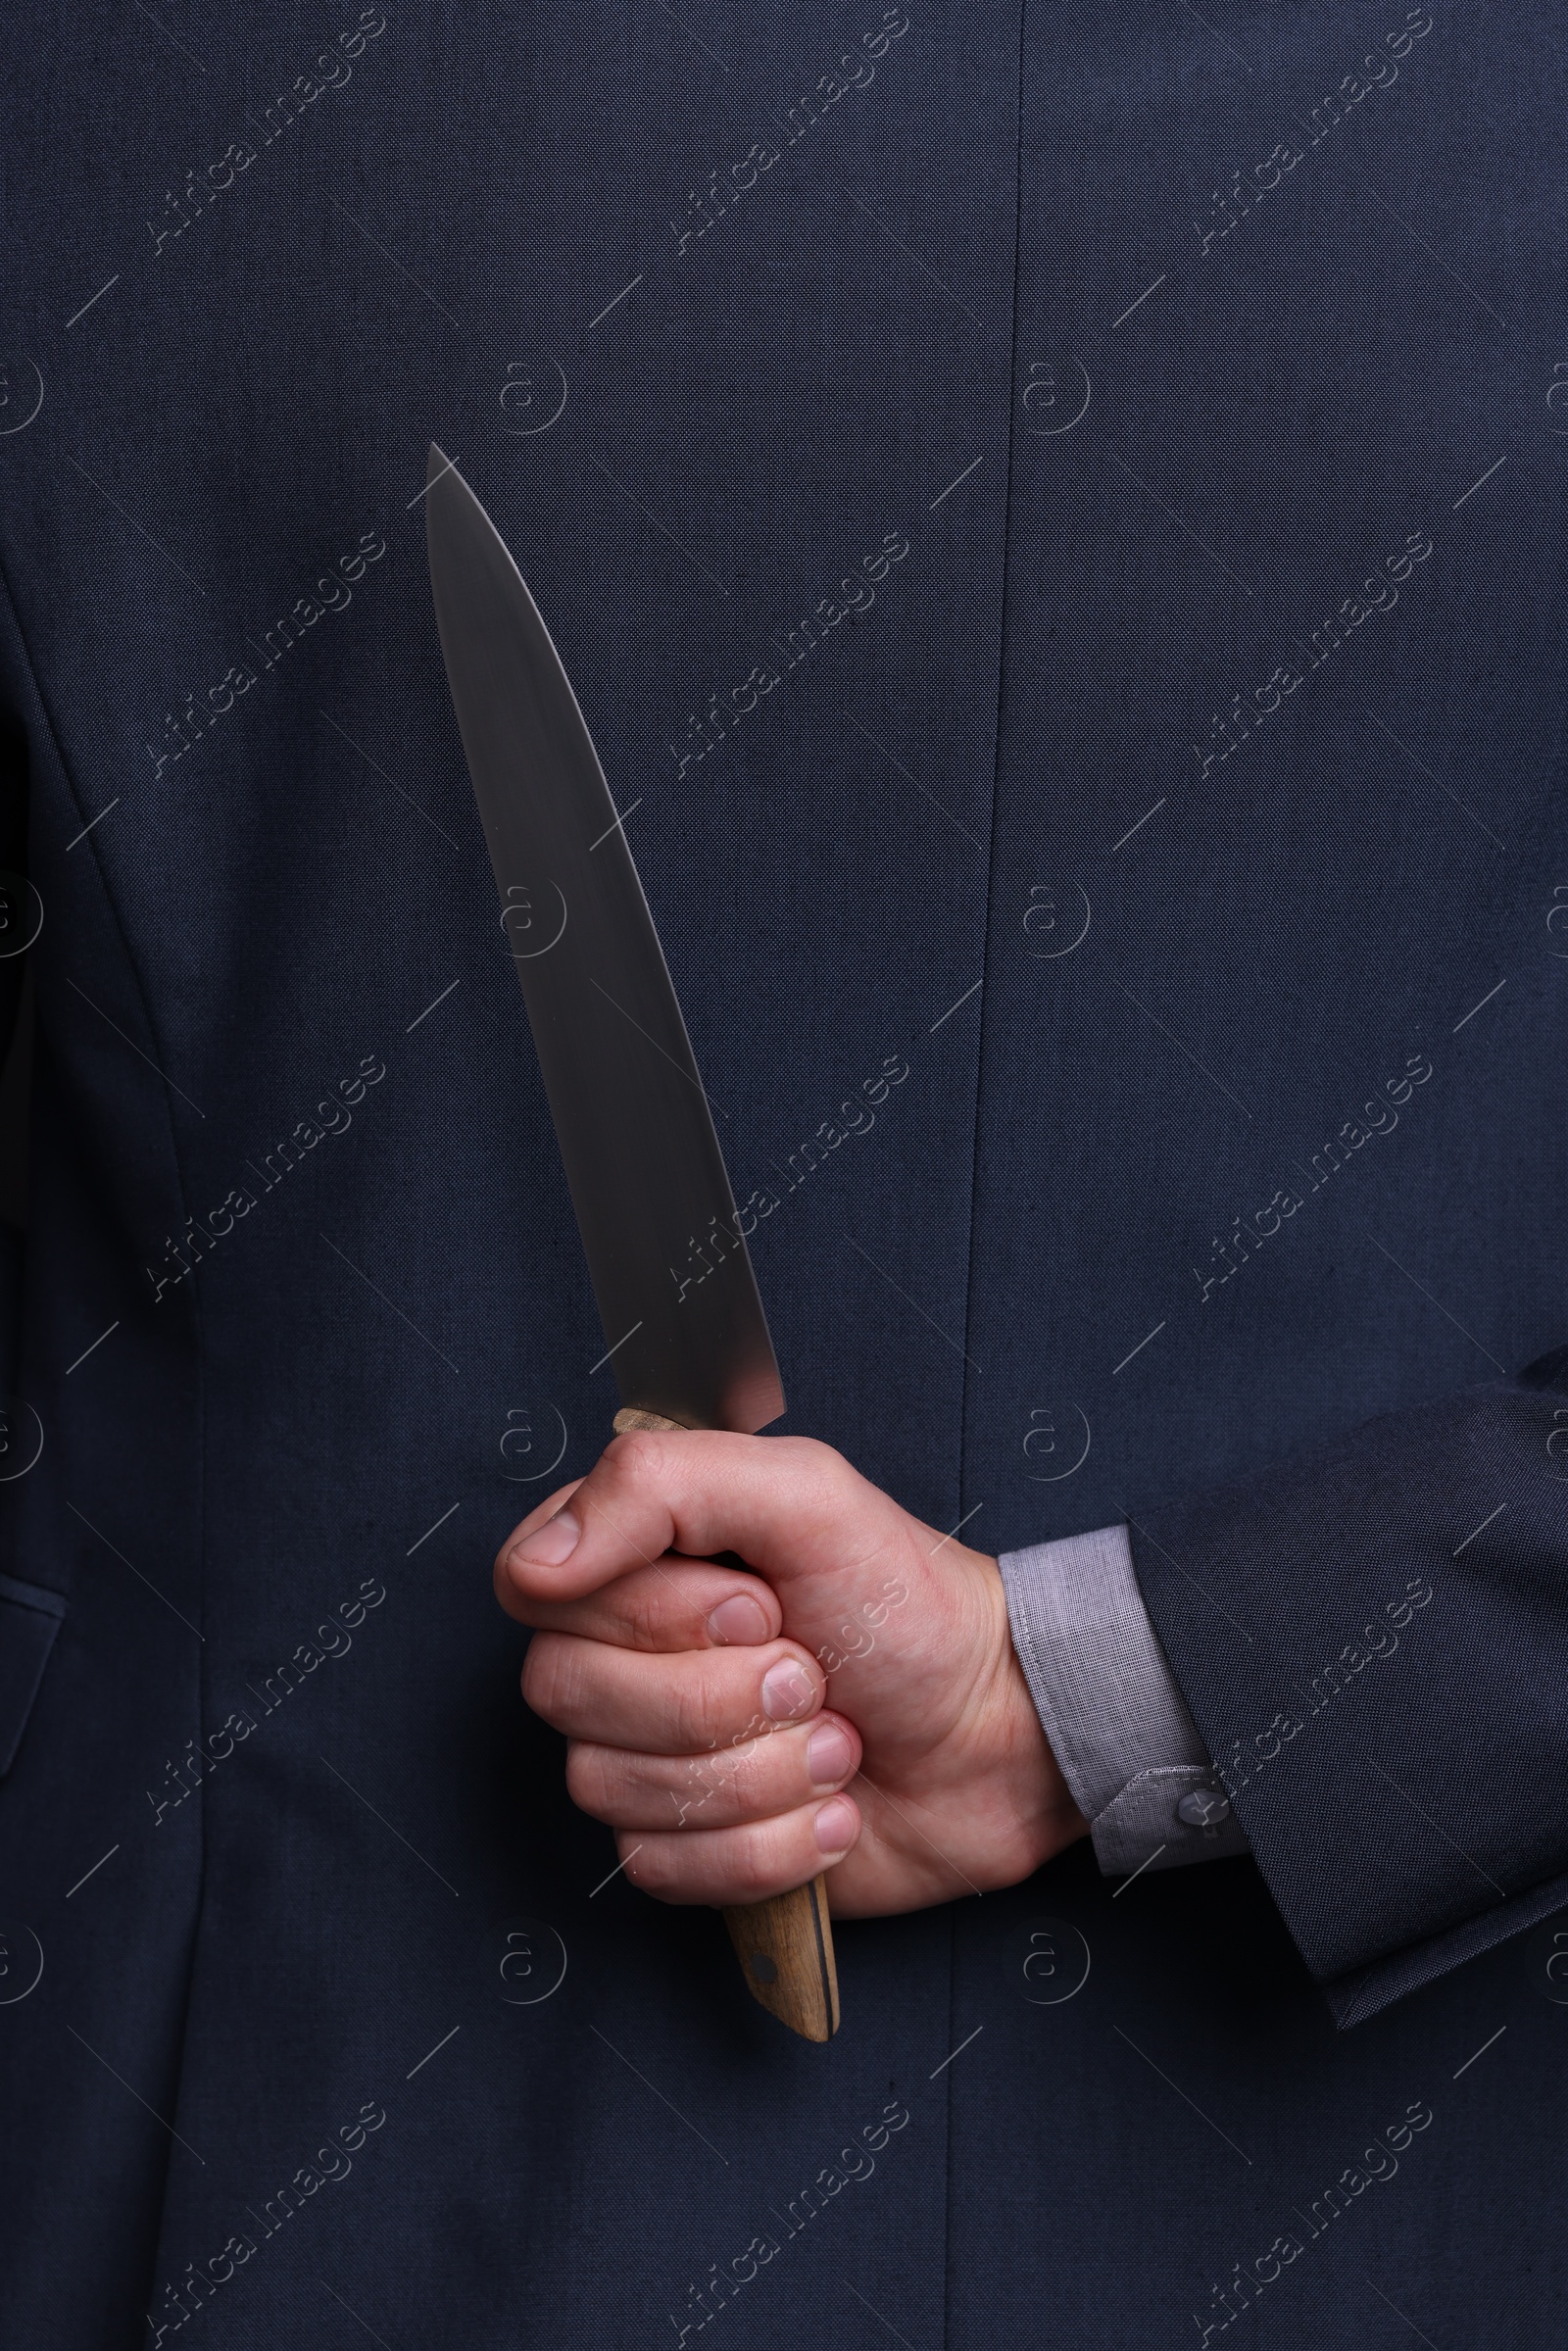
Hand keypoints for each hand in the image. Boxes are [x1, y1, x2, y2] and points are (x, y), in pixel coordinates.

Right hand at [494, 1430, 1087, 1914]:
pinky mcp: (683, 1847)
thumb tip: (533, 1564)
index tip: (757, 1606)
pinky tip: (830, 1810)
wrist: (1000, 1736)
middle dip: (720, 1698)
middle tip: (812, 1676)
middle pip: (566, 1695)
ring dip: (760, 1774)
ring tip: (836, 1740)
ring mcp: (647, 1754)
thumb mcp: (806, 1494)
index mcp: (635, 1556)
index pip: (542, 1592)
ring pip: (612, 1789)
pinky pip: (661, 1868)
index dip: (650, 1614)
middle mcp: (622, 1654)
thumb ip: (657, 1485)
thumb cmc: (911, 1606)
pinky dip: (770, 1846)